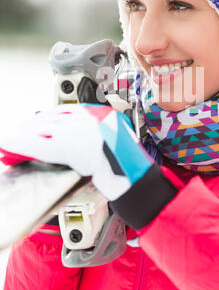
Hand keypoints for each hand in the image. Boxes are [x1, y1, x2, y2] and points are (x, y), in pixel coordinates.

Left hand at [0, 103, 153, 200]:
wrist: (135, 179)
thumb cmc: (128, 166)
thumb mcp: (115, 140)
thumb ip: (97, 135)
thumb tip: (77, 138)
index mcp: (101, 114)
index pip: (66, 111)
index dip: (47, 118)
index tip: (37, 123)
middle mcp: (90, 118)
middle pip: (52, 118)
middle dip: (33, 127)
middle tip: (19, 134)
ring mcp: (80, 131)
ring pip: (43, 128)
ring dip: (24, 136)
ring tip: (11, 142)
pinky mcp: (69, 146)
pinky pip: (39, 144)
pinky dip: (21, 144)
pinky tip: (9, 145)